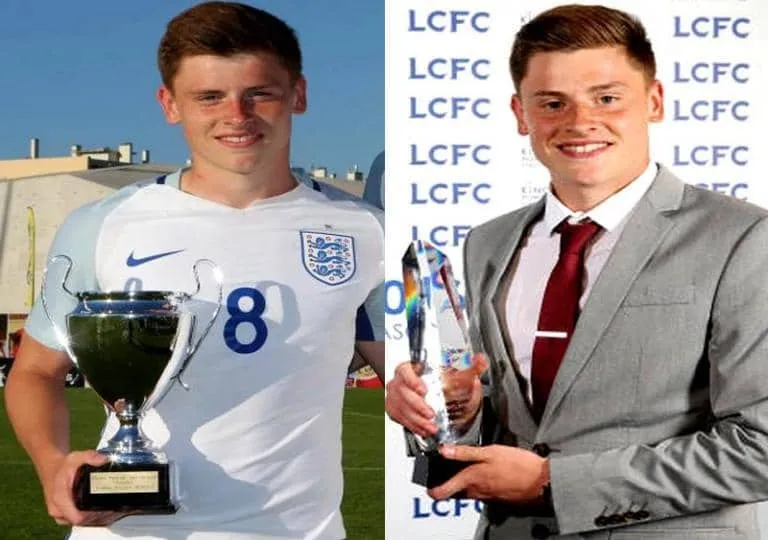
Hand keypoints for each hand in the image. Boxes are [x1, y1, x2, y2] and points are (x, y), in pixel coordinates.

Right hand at [43, 450, 131, 526]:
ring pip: (83, 522)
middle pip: (84, 521)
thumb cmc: (64, 466)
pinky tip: (105, 510)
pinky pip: (81, 521)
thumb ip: (89, 457)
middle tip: (116, 507)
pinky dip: (93, 517)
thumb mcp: (75, 457)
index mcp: (59, 498)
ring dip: (98, 518)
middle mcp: (58, 511)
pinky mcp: (65, 516)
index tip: (108, 507)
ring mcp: (61, 515)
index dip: (94, 515)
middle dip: (101, 516)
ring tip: (113, 508)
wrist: (53, 470)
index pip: (78, 517)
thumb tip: (104, 460)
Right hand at [385, 353, 486, 437]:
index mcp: (411, 368)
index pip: (405, 370)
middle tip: (431, 414)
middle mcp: (400, 381)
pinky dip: (413, 425)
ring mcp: (395, 396)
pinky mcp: (395, 409)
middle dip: (417, 406)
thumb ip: (471, 367)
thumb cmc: (437, 380)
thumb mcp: (455, 373)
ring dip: (416, 420)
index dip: (412, 380)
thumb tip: (482, 360)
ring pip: (401, 408)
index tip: (423, 390)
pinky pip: (401, 419)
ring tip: (430, 426)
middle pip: (403, 392)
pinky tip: (423, 429)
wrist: (426, 390)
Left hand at [427, 444, 548, 502]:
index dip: (431, 488)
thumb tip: (444, 450)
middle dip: (449, 481)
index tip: (427, 481)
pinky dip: (479, 482)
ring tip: (469, 464)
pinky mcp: (497, 496)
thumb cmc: (518, 466)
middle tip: (447, 467)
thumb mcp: (489, 452)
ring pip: (468, 490)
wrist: (542, 481)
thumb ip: (465, 452)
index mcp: (470, 480)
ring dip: (465, 480)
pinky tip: (488, 470)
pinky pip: (482, 491)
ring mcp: (487, 496)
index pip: (442, 493)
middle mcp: (476, 492)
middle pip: (454, 491)